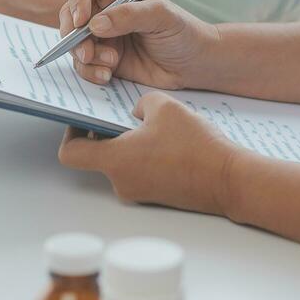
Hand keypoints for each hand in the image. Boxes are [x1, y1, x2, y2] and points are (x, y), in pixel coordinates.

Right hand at [59, 0, 217, 87]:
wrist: (193, 65)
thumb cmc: (183, 32)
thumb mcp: (161, 17)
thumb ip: (130, 15)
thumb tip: (96, 24)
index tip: (81, 20)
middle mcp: (104, 9)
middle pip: (70, 14)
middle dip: (74, 36)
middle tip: (88, 52)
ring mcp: (102, 35)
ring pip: (73, 42)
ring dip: (85, 56)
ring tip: (111, 64)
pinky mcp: (103, 58)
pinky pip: (83, 65)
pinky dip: (90, 71)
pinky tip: (107, 75)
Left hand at [59, 92, 241, 214]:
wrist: (228, 179)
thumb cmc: (196, 146)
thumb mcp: (164, 106)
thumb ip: (140, 103)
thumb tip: (136, 112)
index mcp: (115, 160)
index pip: (71, 153)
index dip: (71, 134)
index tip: (83, 121)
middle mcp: (121, 182)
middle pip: (98, 157)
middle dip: (106, 134)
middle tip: (122, 115)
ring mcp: (139, 192)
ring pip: (122, 163)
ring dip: (130, 144)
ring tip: (154, 126)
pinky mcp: (156, 195)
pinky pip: (141, 171)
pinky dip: (147, 156)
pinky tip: (169, 141)